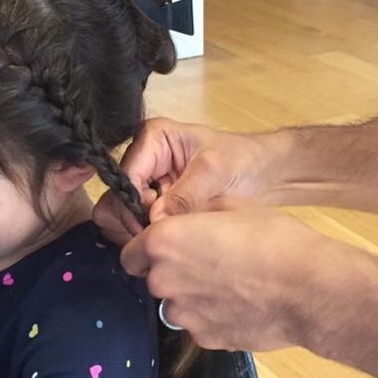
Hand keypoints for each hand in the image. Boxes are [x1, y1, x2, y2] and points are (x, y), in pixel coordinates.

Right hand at [93, 118, 279, 243]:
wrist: (264, 173)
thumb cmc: (242, 161)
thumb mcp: (214, 173)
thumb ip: (183, 196)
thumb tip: (155, 222)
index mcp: (151, 139)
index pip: (125, 177)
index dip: (134, 206)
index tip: (154, 227)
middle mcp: (140, 159)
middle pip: (113, 198)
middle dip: (132, 220)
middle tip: (162, 232)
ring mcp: (144, 184)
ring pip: (117, 216)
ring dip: (137, 231)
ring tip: (169, 234)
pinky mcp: (151, 204)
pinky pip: (133, 226)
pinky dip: (146, 236)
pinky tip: (169, 237)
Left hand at [120, 208, 358, 351]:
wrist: (309, 289)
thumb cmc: (273, 239)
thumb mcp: (233, 206)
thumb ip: (197, 212)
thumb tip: (188, 217)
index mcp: (163, 242)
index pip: (130, 252)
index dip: (148, 249)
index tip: (169, 246)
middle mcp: (163, 281)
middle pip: (153, 279)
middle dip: (172, 272)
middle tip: (208, 263)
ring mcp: (184, 315)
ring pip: (175, 305)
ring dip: (191, 297)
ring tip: (228, 286)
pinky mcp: (205, 339)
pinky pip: (199, 324)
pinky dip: (212, 317)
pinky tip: (241, 306)